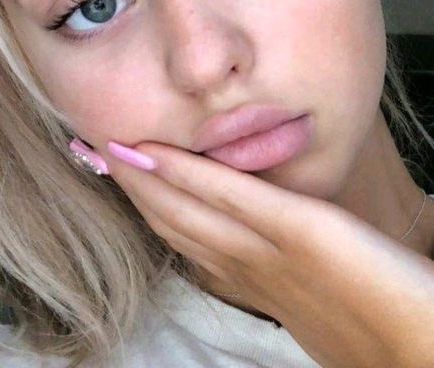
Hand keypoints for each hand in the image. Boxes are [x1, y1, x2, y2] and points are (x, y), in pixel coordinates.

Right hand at [105, 141, 433, 367]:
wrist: (426, 352)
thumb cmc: (385, 329)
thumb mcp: (320, 303)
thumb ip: (286, 274)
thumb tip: (261, 249)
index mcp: (259, 284)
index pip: (191, 241)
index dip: (150, 210)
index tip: (122, 179)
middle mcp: (252, 270)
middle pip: (177, 224)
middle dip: (132, 190)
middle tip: (94, 156)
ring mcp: (273, 253)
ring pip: (190, 211)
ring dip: (145, 179)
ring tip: (110, 148)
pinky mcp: (304, 232)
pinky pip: (233, 197)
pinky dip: (188, 174)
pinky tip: (154, 152)